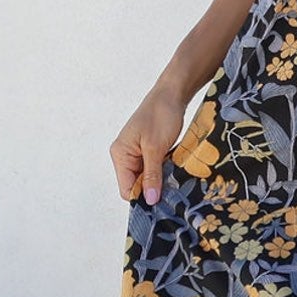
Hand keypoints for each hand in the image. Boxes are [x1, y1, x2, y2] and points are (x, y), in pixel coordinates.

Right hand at [109, 86, 187, 204]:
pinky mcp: (149, 151)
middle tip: (173, 191)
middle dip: (154, 189)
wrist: (172, 94)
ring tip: (176, 180)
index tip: (163, 201)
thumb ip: (152, 175)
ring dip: (161, 180)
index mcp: (120, 155)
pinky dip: (165, 172)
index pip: (127, 189)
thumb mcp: (155, 148)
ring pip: (148, 178)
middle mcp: (125, 156)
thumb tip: (149, 200)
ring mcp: (137, 154)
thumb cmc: (161, 115)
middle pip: (137, 185)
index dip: (143, 197)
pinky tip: (175, 171)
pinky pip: (155, 169)